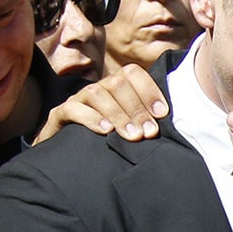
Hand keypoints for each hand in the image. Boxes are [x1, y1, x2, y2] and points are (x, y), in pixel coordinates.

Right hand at [32, 62, 165, 143]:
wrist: (71, 158)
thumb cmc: (112, 141)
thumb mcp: (133, 128)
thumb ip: (150, 120)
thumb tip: (172, 123)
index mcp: (117, 87)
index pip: (133, 73)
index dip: (149, 90)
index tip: (162, 114)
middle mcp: (98, 89)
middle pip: (117, 83)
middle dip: (136, 108)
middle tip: (149, 132)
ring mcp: (78, 100)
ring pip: (97, 94)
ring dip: (118, 114)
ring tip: (133, 135)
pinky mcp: (59, 115)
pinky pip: (72, 110)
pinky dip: (91, 119)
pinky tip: (106, 131)